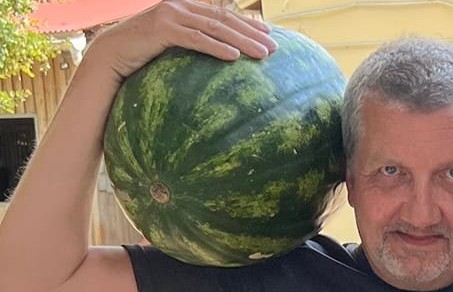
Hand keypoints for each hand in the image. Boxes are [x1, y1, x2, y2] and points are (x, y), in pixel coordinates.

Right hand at [85, 0, 275, 81]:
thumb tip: (220, 59)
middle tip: (274, 48)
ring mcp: (171, 14)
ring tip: (262, 55)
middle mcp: (180, 6)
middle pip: (224, 20)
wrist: (111, 54)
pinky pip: (196, 39)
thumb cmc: (145, 54)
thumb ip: (194, 43)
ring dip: (242, 41)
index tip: (270, 35)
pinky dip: (216, 48)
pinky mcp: (162, 29)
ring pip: (214, 28)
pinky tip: (234, 58)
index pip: (223, 15)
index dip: (248, 24)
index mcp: (186, 7)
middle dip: (252, 33)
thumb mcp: (174, 46)